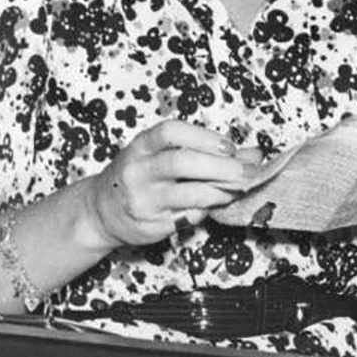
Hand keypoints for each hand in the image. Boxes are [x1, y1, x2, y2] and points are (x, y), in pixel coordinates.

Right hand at [81, 120, 261, 248]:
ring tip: (237, 189)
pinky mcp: (150, 224)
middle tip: (247, 172)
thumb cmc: (142, 176)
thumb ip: (207, 151)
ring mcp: (143, 199)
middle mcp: (138, 170)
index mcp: (142, 146)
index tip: (229, 147)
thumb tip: (255, 154)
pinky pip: (186, 216)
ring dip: (220, 191)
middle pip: (181, 162)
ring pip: (187, 193)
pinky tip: (215, 204)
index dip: (204, 137)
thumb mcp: (164, 155)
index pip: (170, 132)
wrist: (101, 211)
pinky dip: (207, 209)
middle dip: (220, 167)